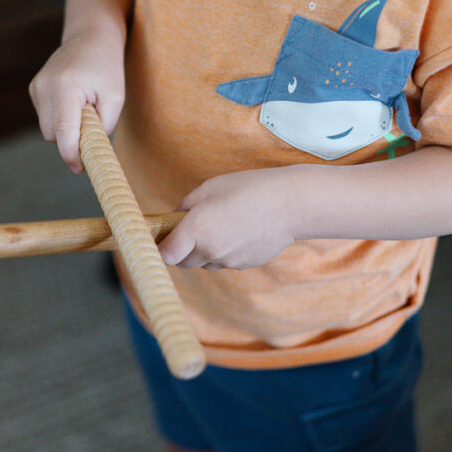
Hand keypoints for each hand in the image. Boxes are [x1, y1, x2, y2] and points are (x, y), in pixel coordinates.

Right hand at [28, 29, 124, 172]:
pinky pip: (46, 117)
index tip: (80, 168)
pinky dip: (60, 118)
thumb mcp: (115, 98)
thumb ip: (102, 127)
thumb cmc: (107, 67)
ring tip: (84, 109)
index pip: (62, 129)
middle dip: (71, 141)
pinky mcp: (34, 88)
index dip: (70, 153)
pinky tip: (73, 101)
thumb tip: (88, 151)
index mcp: (65, 86)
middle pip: (53, 134)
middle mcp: (45, 86)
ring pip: (48, 129)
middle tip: (93, 132)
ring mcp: (36, 87)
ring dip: (66, 129)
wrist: (91, 37)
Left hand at [159, 168, 299, 269]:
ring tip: (222, 226)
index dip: (160, 250)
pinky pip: (226, 262)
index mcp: (197, 228)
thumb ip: (186, 205)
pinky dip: (226, 252)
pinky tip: (240, 231)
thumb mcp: (210, 187)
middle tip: (191, 230)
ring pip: (206, 263)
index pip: (166, 255)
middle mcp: (210, 249)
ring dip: (205, 251)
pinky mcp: (244, 265)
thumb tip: (174, 219)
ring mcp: (228, 261)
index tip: (160, 242)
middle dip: (182, 250)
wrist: (291, 204)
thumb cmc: (250, 188)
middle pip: (184, 263)